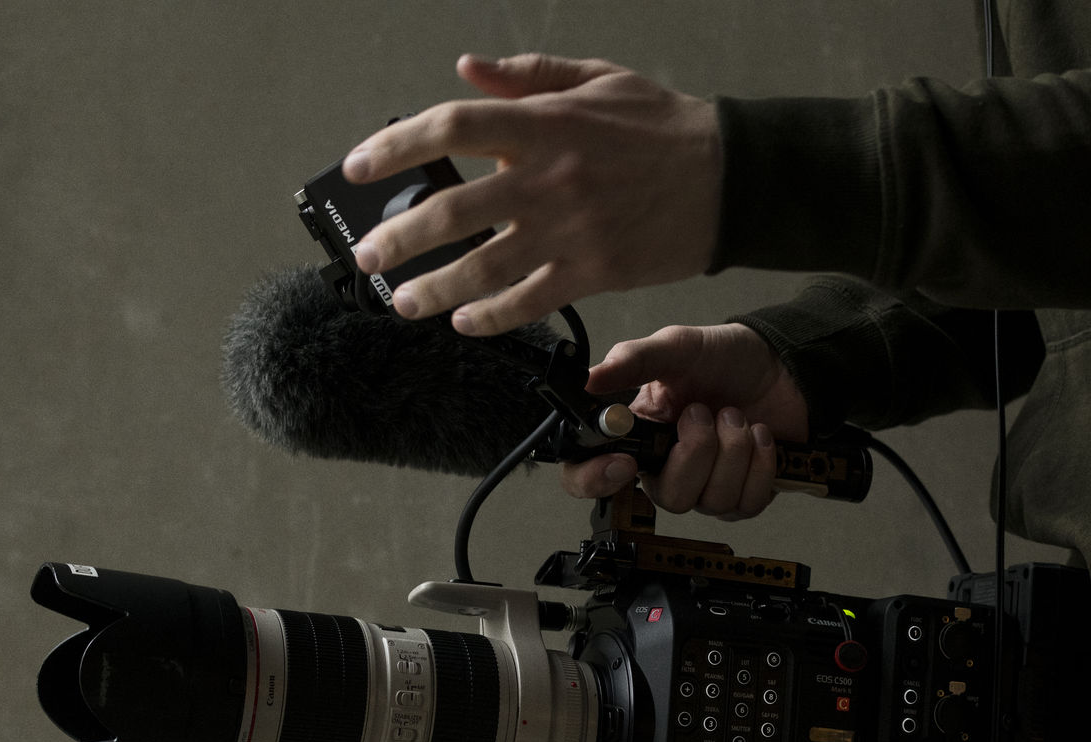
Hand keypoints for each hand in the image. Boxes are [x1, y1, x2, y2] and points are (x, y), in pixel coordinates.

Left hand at [343, 53, 721, 336]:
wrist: (729, 178)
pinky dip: (491, 318)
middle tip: (368, 255)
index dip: (396, 146)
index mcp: (545, 124)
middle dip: (399, 237)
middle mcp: (549, 179)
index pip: (452, 127)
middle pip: (454, 211)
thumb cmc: (663, 128)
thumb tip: (466, 68)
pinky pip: (529, 302)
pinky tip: (464, 322)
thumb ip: (528, 76)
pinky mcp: (592, 272)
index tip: (361, 164)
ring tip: (403, 300)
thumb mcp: (597, 79)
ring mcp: (570, 231)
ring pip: (483, 269)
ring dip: (434, 289)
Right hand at [563, 323, 810, 519]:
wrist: (780, 365)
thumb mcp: (675, 347)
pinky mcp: (743, 496)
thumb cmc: (724, 359)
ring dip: (732, 450)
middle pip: (667, 497)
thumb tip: (589, 379)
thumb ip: (631, 360)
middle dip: (696, 452)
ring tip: (735, 415)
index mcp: (637, 436)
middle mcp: (666, 468)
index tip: (624, 463)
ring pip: (711, 501)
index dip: (596, 481)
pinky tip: (758, 435)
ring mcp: (705, 487)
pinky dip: (759, 464)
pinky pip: (746, 503)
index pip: (589, 477)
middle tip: (704, 412)